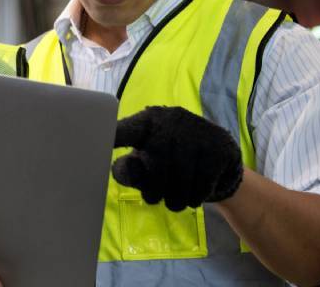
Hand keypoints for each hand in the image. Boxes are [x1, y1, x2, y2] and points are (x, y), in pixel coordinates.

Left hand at [112, 105, 242, 211]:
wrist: (217, 164)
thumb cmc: (169, 164)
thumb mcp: (145, 166)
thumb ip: (130, 171)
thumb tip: (125, 168)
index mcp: (146, 122)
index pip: (126, 130)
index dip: (113, 136)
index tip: (100, 141)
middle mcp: (172, 120)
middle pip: (156, 169)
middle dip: (154, 192)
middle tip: (155, 196)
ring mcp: (198, 131)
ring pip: (180, 182)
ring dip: (175, 200)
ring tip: (176, 198)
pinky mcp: (219, 147)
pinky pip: (201, 187)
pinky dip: (195, 198)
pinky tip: (194, 192)